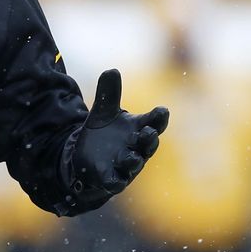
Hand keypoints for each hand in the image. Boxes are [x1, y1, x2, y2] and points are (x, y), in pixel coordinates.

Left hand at [71, 69, 168, 196]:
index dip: (159, 117)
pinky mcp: (112, 178)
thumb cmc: (105, 133)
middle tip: (147, 132)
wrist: (87, 157)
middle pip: (149, 143)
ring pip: (135, 163)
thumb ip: (108, 92)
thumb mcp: (103, 111)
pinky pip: (116, 181)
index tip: (162, 110)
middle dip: (149, 138)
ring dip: (133, 159)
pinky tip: (113, 179)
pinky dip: (115, 180)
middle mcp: (136, 147)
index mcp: (138, 128)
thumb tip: (112, 70)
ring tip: (130, 156)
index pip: (154, 122)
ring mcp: (126, 164)